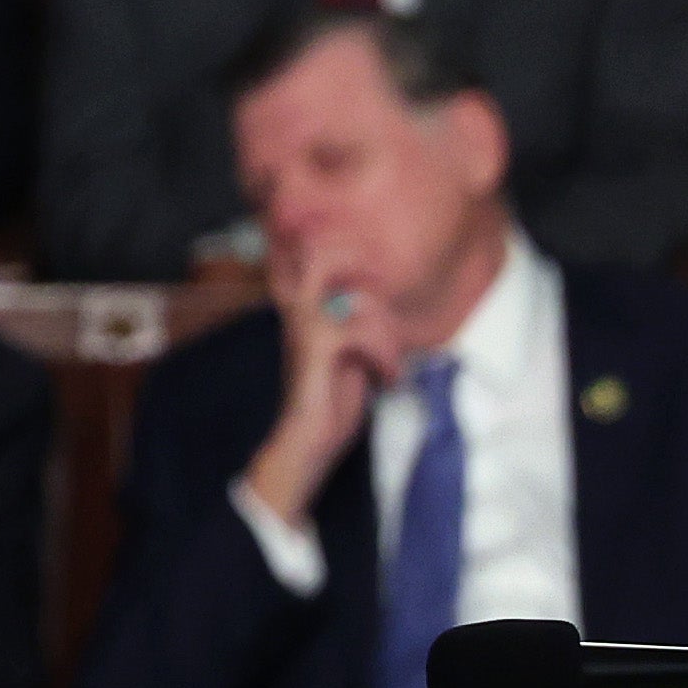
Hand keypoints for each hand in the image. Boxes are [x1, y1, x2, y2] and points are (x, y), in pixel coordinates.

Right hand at [243, 242, 402, 530]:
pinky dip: (387, 358)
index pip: (310, 252)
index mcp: (302, 308)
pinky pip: (365, 333)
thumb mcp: (349, 352)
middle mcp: (297, 309)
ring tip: (390, 362)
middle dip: (357, 261)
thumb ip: (358, 322)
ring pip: (361, 301)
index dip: (340, 247)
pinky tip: (386, 378)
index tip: (371, 267)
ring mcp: (305, 326)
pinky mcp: (318, 348)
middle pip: (320, 253)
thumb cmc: (330, 399)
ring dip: (388, 334)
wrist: (307, 440)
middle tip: (382, 290)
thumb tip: (385, 303)